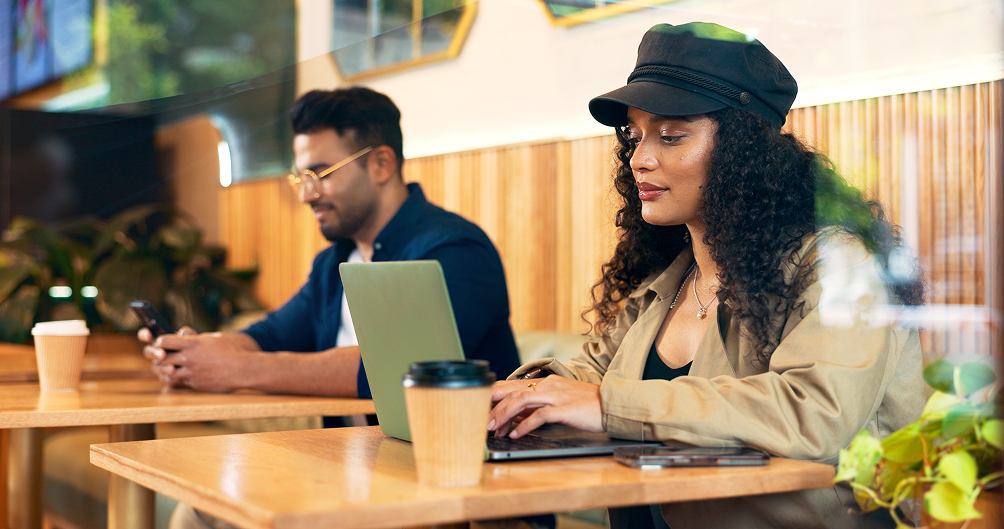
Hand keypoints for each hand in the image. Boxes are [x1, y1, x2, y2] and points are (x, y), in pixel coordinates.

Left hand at [140, 329, 256, 391]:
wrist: (243, 369)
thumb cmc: (231, 350)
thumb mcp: (214, 338)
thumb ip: (197, 338)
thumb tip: (186, 336)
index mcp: (193, 343)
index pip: (164, 341)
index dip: (160, 342)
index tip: (162, 344)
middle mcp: (189, 357)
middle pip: (161, 358)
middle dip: (158, 358)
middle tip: (160, 357)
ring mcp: (192, 372)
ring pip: (166, 373)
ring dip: (165, 371)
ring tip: (169, 368)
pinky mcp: (195, 384)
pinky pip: (179, 382)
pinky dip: (177, 380)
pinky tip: (179, 377)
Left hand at [487, 375, 603, 437]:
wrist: (612, 404)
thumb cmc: (587, 405)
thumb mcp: (560, 400)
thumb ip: (539, 405)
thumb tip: (517, 417)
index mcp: (547, 383)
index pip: (514, 385)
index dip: (495, 395)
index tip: (481, 407)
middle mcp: (549, 386)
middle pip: (513, 392)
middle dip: (494, 407)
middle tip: (482, 422)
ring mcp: (557, 396)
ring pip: (521, 401)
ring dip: (504, 415)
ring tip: (494, 428)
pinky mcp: (565, 409)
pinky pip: (539, 416)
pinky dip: (525, 425)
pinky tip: (517, 434)